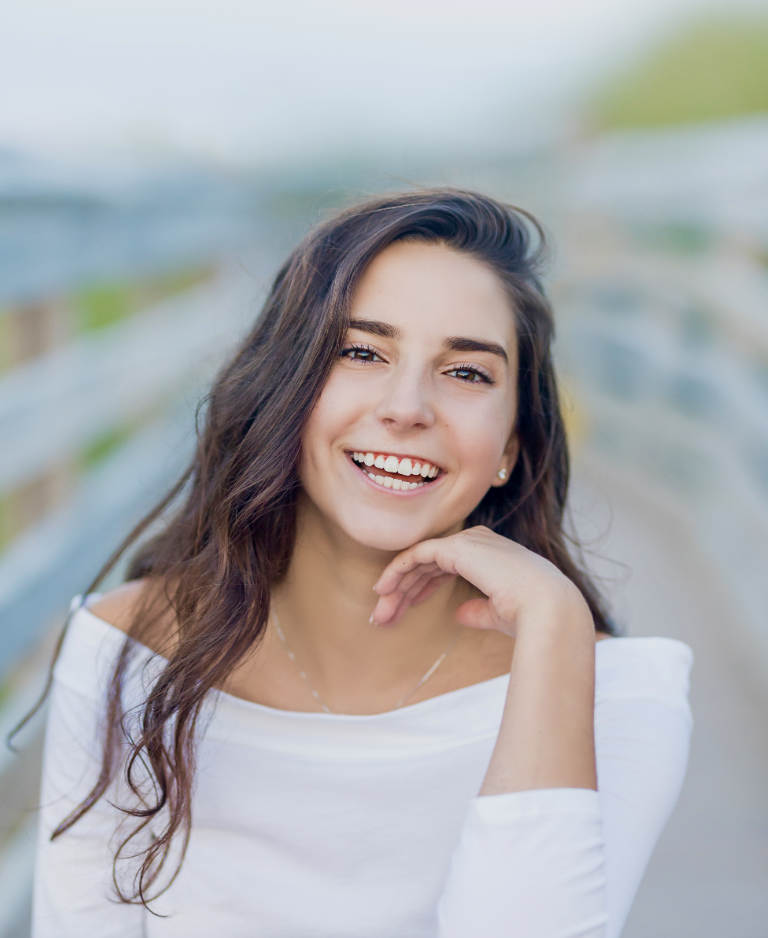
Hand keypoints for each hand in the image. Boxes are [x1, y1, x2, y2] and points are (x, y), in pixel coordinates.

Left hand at [371, 525, 586, 632]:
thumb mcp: (500, 613)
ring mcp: (467, 541)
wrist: (546, 608)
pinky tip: (384, 589)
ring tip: (380, 613)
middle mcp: (478, 542)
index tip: (404, 608)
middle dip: (405, 590)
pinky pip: (417, 555)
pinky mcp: (456, 548)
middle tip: (384, 616)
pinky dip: (398, 570)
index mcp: (490, 554)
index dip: (422, 586)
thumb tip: (461, 614)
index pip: (445, 564)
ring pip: (419, 560)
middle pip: (429, 563)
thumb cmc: (531, 614)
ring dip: (397, 586)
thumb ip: (479, 610)